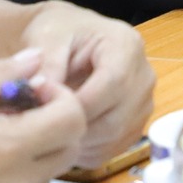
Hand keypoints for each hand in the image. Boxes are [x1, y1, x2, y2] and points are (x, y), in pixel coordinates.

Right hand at [0, 48, 86, 182]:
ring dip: (29, 160)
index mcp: (9, 148)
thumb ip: (2, 74)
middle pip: (65, 152)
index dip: (60, 98)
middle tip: (13, 117)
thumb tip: (38, 59)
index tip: (33, 93)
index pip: (73, 119)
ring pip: (43, 181)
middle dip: (51, 128)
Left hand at [23, 2, 155, 168]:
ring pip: (114, 138)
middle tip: (44, 124)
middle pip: (116, 118)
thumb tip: (38, 94)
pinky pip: (112, 149)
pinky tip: (66, 134)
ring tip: (52, 126)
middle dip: (76, 126)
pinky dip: (86, 150)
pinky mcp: (135, 125)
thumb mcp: (47, 37)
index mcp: (126, 46)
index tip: (48, 109)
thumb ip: (45, 65)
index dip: (79, 104)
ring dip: (79, 140)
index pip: (113, 84)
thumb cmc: (59, 33)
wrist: (68, 40)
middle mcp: (144, 76)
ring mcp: (143, 103)